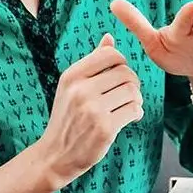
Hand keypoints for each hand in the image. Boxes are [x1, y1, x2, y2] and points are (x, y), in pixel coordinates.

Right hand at [32, 35, 142, 186]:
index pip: (110, 54)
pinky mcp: (105, 128)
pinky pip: (134, 110)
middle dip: (132, 83)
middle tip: (127, 94)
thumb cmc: (67, 118)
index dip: (122, 63)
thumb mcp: (71, 87)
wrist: (56, 154)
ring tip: (127, 106)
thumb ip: (92, 63)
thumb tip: (109, 37)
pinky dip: (136, 113)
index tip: (119, 75)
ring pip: (132, 91)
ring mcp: (92, 109)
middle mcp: (80, 90)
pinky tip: (128, 117)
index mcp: (72, 76)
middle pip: (126, 72)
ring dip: (136, 99)